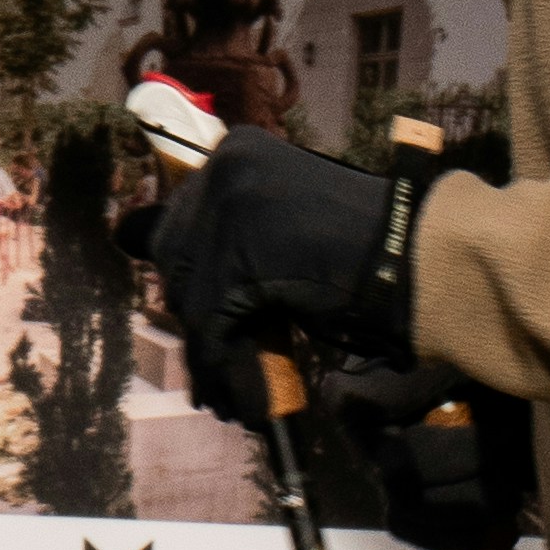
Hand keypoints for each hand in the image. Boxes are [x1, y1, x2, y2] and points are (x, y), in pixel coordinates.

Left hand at [152, 118, 427, 417]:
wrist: (423, 262)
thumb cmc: (366, 249)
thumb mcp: (281, 221)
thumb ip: (224, 227)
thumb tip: (126, 232)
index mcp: (239, 149)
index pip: (182, 213)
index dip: (192, 266)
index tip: (208, 297)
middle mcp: (226, 168)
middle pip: (175, 254)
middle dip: (200, 309)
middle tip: (231, 350)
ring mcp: (230, 210)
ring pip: (191, 297)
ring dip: (212, 351)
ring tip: (235, 389)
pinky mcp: (238, 258)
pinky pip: (214, 330)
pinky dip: (225, 370)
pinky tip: (245, 400)